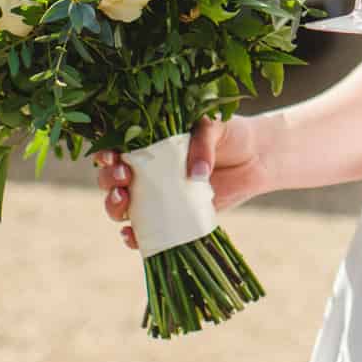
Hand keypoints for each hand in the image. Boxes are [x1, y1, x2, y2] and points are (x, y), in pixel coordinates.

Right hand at [92, 115, 268, 251]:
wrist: (255, 158)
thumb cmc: (230, 134)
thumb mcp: (215, 125)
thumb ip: (202, 142)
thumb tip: (196, 175)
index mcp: (149, 142)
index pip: (117, 148)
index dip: (106, 154)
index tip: (112, 157)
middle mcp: (147, 169)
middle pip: (112, 179)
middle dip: (108, 180)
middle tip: (124, 178)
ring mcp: (157, 195)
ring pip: (122, 205)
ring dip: (114, 207)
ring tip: (124, 203)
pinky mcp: (172, 217)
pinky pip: (146, 231)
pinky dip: (134, 236)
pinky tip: (131, 236)